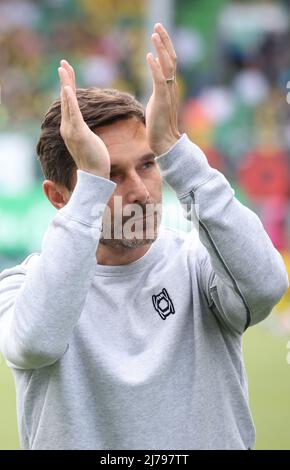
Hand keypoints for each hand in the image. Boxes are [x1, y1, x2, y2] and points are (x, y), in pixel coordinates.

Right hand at [58, 59, 110, 178]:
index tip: (67, 72)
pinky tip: (67, 89)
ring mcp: (71, 130)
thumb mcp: (90, 140)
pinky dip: (69, 101)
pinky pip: (73, 114)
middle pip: (66, 99)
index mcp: (71, 127)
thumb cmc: (95, 159)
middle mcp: (67, 127)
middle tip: (63, 63)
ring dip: (66, 85)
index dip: (68, 87)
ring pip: (68, 103)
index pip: (69, 103)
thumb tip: (87, 129)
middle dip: (65, 80)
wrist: (94, 175)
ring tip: (64, 69)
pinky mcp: (79, 133)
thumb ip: (85, 131)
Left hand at [146, 23, 180, 155]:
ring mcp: (167, 93)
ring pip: (167, 66)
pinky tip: (149, 56)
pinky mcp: (162, 100)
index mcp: (170, 85)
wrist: (164, 140)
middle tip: (158, 25)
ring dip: (161, 49)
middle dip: (164, 41)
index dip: (164, 45)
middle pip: (171, 58)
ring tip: (154, 34)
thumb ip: (157, 82)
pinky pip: (159, 80)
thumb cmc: (159, 122)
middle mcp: (172, 86)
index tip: (158, 31)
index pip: (169, 60)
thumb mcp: (157, 98)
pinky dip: (155, 68)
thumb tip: (154, 66)